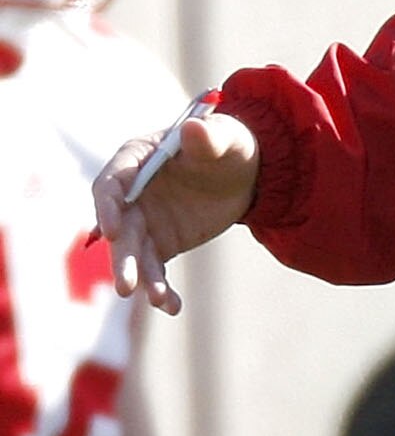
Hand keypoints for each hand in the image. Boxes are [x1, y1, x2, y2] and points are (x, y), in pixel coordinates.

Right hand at [92, 110, 260, 315]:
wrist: (246, 172)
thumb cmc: (228, 145)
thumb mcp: (225, 138)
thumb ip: (207, 137)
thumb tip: (193, 129)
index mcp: (136, 159)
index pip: (112, 184)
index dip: (108, 206)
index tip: (111, 229)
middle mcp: (131, 194)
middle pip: (119, 227)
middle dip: (121, 256)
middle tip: (126, 284)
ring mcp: (144, 222)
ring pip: (135, 254)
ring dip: (141, 278)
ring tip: (155, 299)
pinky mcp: (161, 243)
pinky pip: (155, 270)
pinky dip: (160, 288)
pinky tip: (171, 306)